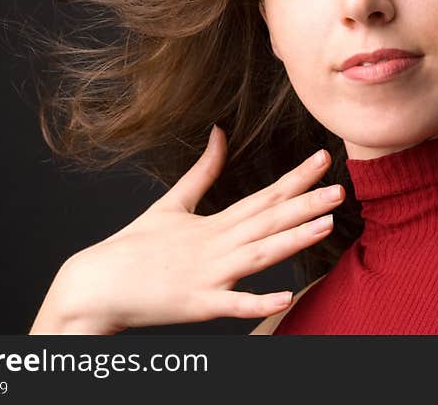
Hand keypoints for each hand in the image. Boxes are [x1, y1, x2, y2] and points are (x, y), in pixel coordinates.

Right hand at [29, 124, 343, 333]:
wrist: (97, 285)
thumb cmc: (135, 246)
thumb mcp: (171, 203)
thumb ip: (203, 171)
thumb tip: (219, 133)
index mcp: (214, 223)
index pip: (264, 196)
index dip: (296, 178)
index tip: (324, 159)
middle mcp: (216, 244)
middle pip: (269, 221)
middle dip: (306, 204)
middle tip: (340, 188)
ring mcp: (208, 274)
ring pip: (259, 255)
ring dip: (293, 240)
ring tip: (325, 225)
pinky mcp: (197, 304)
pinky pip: (232, 304)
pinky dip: (257, 300)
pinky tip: (285, 296)